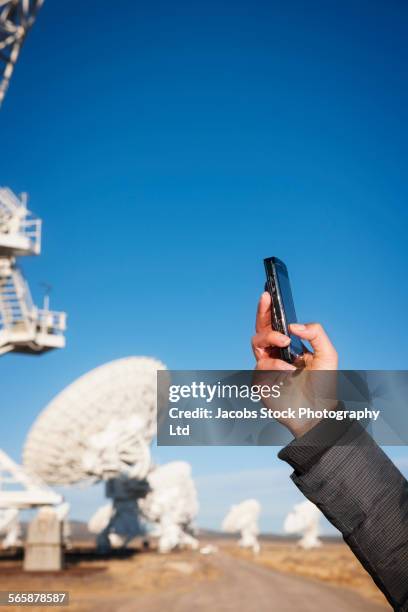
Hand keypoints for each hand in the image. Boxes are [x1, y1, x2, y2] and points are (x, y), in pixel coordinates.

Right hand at [251, 292, 337, 436]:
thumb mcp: (327, 354)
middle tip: (267, 302)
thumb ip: (315, 333)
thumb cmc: (322, 386)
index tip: (267, 294)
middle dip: (262, 314)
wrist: (317, 413)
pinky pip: (260, 366)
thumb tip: (293, 326)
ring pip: (257, 344)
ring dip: (271, 340)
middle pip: (260, 330)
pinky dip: (274, 367)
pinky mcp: (260, 382)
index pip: (274, 325)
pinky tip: (287, 373)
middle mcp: (274, 355)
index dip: (268, 309)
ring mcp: (265, 368)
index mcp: (288, 347)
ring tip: (285, 344)